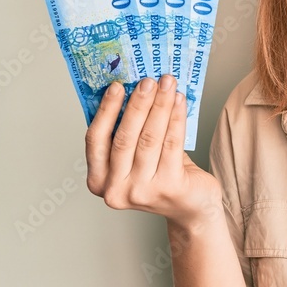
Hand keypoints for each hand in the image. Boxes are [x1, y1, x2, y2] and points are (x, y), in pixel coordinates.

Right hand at [85, 74, 220, 229]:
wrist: (191, 206)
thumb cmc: (162, 177)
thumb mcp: (135, 158)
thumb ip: (127, 133)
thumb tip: (131, 90)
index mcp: (99, 181)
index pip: (95, 140)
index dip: (106, 111)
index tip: (116, 86)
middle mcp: (116, 190)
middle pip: (124, 137)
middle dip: (138, 104)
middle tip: (148, 80)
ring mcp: (142, 191)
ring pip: (149, 138)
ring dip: (160, 106)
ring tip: (167, 84)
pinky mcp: (168, 187)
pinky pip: (172, 144)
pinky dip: (176, 118)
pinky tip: (180, 102)